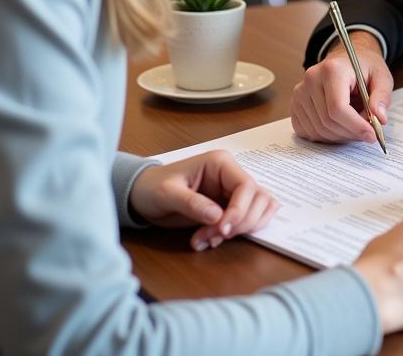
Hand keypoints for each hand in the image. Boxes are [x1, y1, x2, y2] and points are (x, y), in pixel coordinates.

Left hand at [128, 150, 278, 251]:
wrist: (143, 196)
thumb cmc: (153, 187)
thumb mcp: (167, 193)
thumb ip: (192, 203)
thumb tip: (217, 216)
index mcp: (220, 163)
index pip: (246, 185)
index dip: (240, 210)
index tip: (223, 230)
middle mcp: (231, 175)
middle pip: (258, 198)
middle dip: (239, 223)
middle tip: (211, 237)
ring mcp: (232, 192)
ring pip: (259, 210)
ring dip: (241, 230)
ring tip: (210, 239)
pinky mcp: (230, 208)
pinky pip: (248, 220)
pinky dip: (239, 234)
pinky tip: (213, 240)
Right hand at [291, 31, 393, 143]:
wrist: (345, 61)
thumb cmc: (363, 68)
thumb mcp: (382, 77)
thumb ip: (382, 96)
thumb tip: (379, 118)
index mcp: (332, 69)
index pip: (337, 108)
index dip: (355, 126)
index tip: (372, 135)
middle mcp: (311, 79)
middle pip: (328, 121)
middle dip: (350, 133)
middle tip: (367, 133)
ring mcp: (300, 92)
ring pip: (318, 130)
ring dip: (340, 136)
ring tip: (354, 126)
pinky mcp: (295, 104)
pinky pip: (308, 131)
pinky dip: (326, 136)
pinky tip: (339, 126)